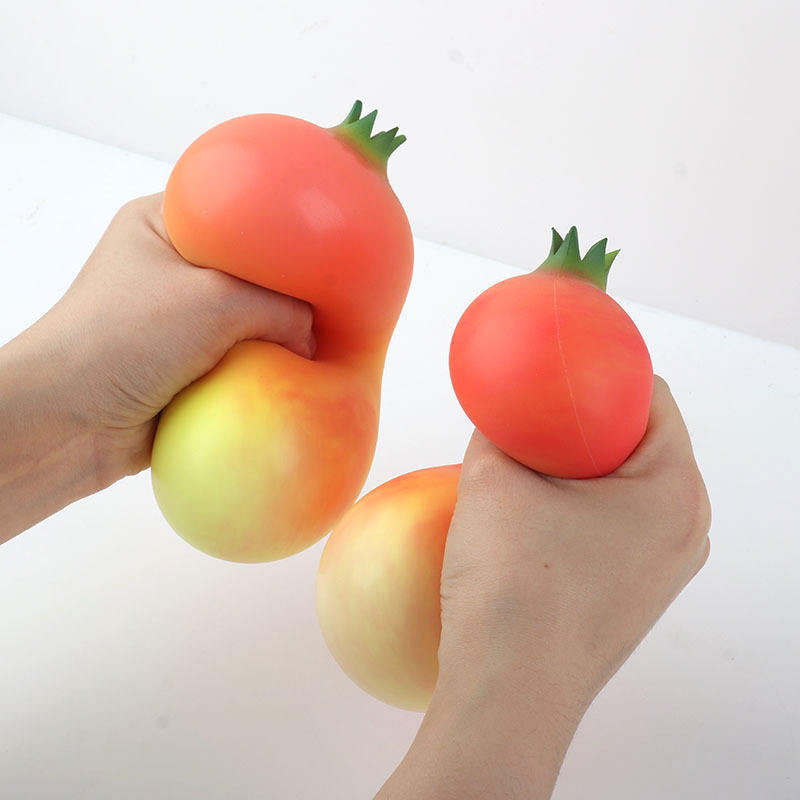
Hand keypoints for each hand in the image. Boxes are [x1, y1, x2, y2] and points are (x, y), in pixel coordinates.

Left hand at [0, 193, 313, 539]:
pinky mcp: (186, 369)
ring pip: (248, 324)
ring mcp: (178, 323)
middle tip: (332, 302)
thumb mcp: (215, 301)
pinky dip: (262, 375)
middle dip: (287, 293)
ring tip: (320, 346)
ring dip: (276, 341)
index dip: (282, 227)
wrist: (68, 423)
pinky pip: (239, 365)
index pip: (237, 212)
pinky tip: (294, 381)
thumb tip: (315, 336)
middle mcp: (171, 270)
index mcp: (163, 226)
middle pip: (250, 273)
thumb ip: (280, 308)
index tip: (325, 245)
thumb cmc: (127, 338)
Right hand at [379, 377, 710, 798]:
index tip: (560, 367)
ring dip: (580, 469)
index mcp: (675, 489)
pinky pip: (616, 528)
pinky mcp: (636, 597)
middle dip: (586, 422)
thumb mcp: (494, 478)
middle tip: (534, 416)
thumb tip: (502, 412)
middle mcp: (687, 529)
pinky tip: (534, 518)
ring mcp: (665, 570)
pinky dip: (581, 508)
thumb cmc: (512, 582)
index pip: (651, 397)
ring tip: (528, 468)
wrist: (507, 693)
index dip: (603, 371)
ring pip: (626, 489)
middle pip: (640, 443)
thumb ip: (501, 429)